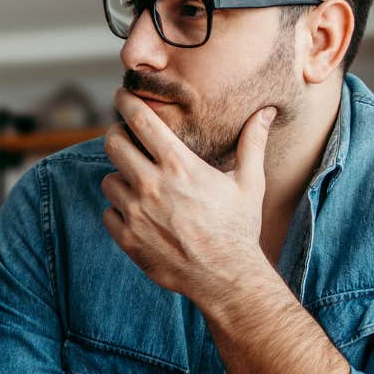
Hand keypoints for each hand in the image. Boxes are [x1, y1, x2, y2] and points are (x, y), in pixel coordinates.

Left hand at [100, 91, 276, 301]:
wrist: (226, 278)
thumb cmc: (239, 229)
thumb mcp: (249, 183)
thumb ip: (252, 144)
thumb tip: (266, 113)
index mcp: (180, 166)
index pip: (141, 120)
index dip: (127, 102)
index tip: (122, 95)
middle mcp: (152, 186)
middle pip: (113, 143)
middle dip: (117, 135)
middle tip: (125, 138)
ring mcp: (136, 213)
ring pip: (109, 180)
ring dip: (120, 178)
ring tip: (138, 184)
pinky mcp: (127, 238)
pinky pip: (108, 213)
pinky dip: (119, 211)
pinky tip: (139, 214)